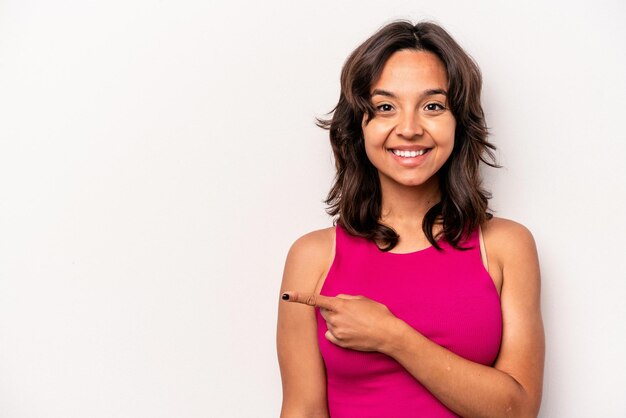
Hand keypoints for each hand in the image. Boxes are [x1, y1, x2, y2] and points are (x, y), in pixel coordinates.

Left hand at [282, 291, 399, 351]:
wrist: (388, 334)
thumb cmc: (378, 314)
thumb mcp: (362, 299)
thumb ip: (345, 297)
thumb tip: (335, 299)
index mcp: (340, 305)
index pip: (315, 300)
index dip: (299, 297)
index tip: (287, 295)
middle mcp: (335, 319)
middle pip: (324, 311)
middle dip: (331, 309)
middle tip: (349, 311)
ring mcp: (337, 332)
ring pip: (329, 323)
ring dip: (336, 321)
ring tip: (355, 323)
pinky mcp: (340, 342)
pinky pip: (330, 335)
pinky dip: (336, 332)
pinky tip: (351, 332)